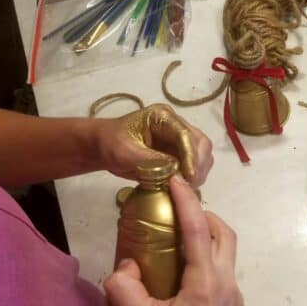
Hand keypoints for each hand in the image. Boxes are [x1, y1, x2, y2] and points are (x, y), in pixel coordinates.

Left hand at [94, 104, 213, 187]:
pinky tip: (185, 186)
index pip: (185, 135)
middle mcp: (176, 124)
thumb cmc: (110, 144)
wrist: (103, 146)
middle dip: (198, 164)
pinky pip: (196, 164)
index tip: (190, 176)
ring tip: (187, 187)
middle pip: (201, 142)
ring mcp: (179, 139)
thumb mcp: (125, 152)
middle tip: (189, 184)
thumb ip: (150, 160)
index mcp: (162, 117)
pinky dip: (194, 176)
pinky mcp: (179, 152)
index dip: (191, 155)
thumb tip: (176, 171)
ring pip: (203, 154)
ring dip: (199, 171)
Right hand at [104, 175, 244, 305]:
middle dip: (206, 215)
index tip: (177, 180)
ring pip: (229, 255)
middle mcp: (227, 284)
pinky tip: (188, 278)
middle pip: (226, 235)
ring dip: (210, 239)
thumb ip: (124, 288)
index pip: (199, 229)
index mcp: (205, 282)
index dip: (188, 200)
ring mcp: (236, 298)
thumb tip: (124, 268)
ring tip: (182, 242)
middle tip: (181, 211)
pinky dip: (211, 262)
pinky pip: (226, 274)